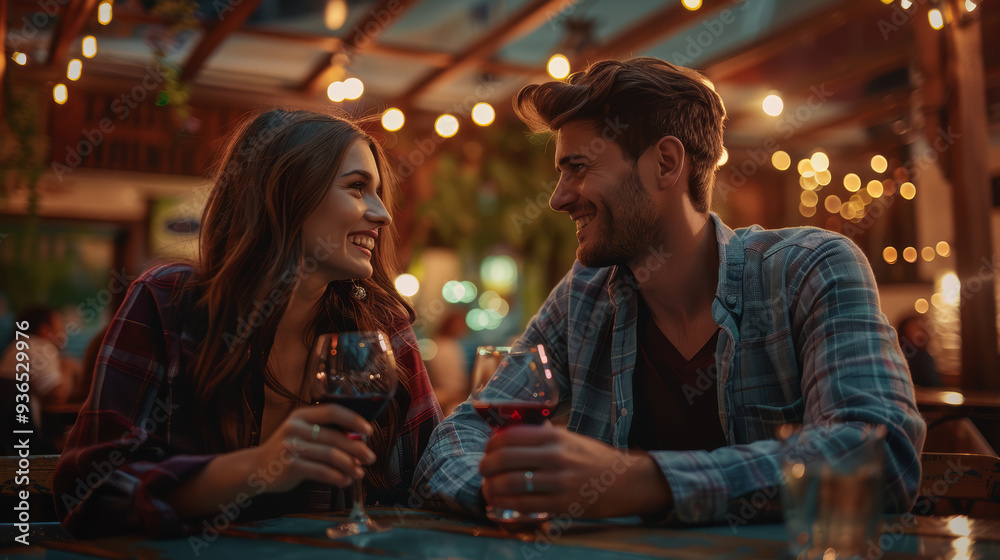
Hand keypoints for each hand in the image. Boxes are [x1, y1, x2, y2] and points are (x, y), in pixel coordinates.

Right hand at [251, 404, 376, 493]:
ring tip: (360, 473)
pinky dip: (337, 477)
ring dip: (350, 465)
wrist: (256, 469)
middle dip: (357, 448)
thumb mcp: (303, 434)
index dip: (354, 420)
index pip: (332, 411)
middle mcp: (295, 427)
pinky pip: (321, 472)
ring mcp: (291, 446)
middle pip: (334, 436)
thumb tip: (360, 442)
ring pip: (330, 455)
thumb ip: (326, 434)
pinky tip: (346, 481)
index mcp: (302, 415)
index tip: (369, 431)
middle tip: (371, 458)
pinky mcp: (289, 466)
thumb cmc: (288, 451)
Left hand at [478, 423, 671, 517]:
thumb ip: (542, 435)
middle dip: (486, 465)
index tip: (488, 450)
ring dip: (491, 487)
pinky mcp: (561, 504)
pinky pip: (523, 504)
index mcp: (555, 435)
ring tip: (488, 488)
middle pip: (505, 458)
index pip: (510, 435)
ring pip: (510, 483)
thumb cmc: (593, 458)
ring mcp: (558, 481)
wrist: (625, 481)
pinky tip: (499, 503)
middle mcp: (555, 455)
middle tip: (483, 470)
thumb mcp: (569, 438)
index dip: (492, 444)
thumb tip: (510, 433)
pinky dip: (504, 504)